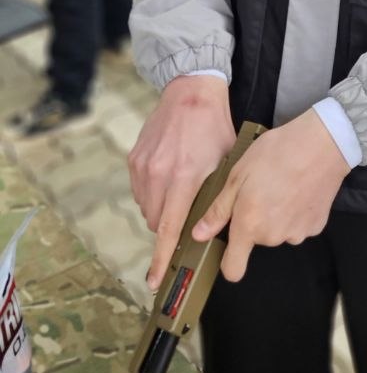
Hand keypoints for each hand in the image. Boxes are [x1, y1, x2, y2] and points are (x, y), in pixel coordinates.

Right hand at [128, 74, 234, 290]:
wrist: (191, 91)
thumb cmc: (214, 127)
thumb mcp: (226, 162)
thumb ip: (218, 196)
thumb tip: (217, 228)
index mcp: (184, 176)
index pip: (169, 229)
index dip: (162, 258)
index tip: (155, 281)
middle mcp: (159, 174)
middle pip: (157, 224)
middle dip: (170, 230)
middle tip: (187, 218)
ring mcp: (142, 167)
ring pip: (147, 209)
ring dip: (161, 211)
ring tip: (180, 191)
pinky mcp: (134, 159)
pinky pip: (140, 192)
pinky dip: (152, 194)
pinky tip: (169, 179)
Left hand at [192, 109, 350, 281]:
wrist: (322, 143)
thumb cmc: (276, 153)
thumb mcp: (238, 174)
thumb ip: (218, 210)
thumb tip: (199, 235)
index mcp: (249, 225)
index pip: (233, 269)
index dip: (228, 261)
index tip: (228, 244)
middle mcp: (273, 236)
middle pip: (257, 239)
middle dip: (254, 220)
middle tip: (259, 188)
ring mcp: (298, 233)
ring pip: (278, 231)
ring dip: (276, 215)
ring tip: (281, 184)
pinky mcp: (317, 226)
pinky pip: (298, 225)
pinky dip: (296, 212)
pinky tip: (299, 188)